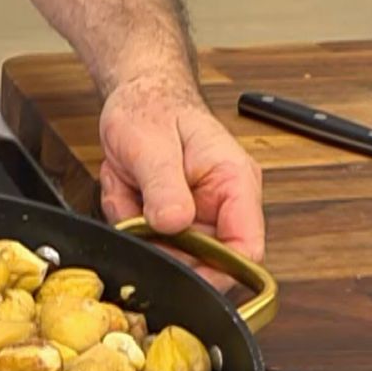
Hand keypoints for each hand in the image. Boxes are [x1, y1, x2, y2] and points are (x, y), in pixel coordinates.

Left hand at [97, 72, 264, 288]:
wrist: (135, 94)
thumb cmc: (152, 107)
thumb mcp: (153, 145)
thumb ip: (164, 187)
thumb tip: (174, 224)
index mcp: (234, 182)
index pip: (246, 249)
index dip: (217, 274)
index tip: (180, 275)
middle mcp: (221, 203)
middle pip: (199, 259)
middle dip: (158, 241)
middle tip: (135, 205)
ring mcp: (194, 212)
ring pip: (165, 250)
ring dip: (136, 224)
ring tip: (129, 184)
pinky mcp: (169, 216)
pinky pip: (145, 238)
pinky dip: (126, 217)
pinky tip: (125, 187)